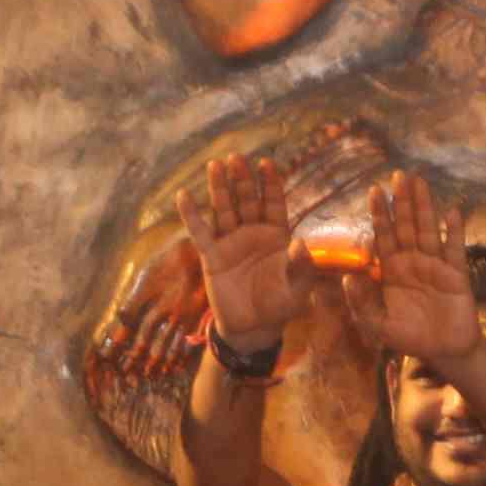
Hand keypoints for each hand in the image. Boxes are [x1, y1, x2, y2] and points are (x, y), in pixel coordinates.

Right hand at [175, 149, 312, 361]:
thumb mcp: (298, 288)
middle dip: (243, 179)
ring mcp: (231, 242)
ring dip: (220, 188)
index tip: (267, 163)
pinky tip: (183, 195)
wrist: (254, 328)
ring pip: (224, 210)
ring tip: (215, 165)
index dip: (270, 183)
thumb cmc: (281, 305)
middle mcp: (253, 233)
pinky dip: (192, 215)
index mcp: (277, 236)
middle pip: (247, 200)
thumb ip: (301, 266)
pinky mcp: (212, 256)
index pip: (274, 202)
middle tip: (237, 157)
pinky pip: (200, 233)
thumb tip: (301, 244)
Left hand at [345, 170, 478, 369]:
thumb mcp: (378, 326)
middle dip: (403, 201)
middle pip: (407, 226)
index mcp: (392, 270)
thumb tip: (348, 278)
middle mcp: (412, 261)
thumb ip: (363, 304)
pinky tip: (452, 212)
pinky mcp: (456, 273)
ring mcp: (435, 265)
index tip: (374, 190)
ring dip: (425, 206)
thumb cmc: (409, 337)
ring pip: (428, 230)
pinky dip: (454, 231)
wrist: (444, 352)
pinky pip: (455, 248)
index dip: (380, 214)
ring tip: (420, 182)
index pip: (384, 236)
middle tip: (399, 174)